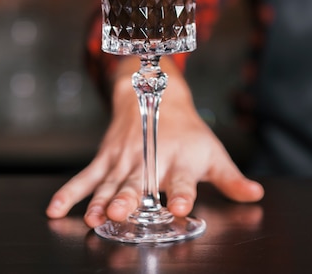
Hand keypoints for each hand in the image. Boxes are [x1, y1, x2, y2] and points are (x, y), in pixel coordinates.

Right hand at [46, 56, 263, 226]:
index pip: (183, 180)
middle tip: (123, 213)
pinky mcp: (106, 159)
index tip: (180, 207)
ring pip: (111, 182)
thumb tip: (255, 195)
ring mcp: (125, 160)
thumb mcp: (214, 153)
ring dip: (101, 199)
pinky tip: (56, 209)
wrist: (156, 94)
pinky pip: (86, 177)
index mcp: (180, 160)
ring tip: (94, 217)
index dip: (182, 194)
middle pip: (140, 182)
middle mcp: (151, 160)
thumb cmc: (189, 133)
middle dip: (132, 198)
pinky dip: (70, 192)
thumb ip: (232, 179)